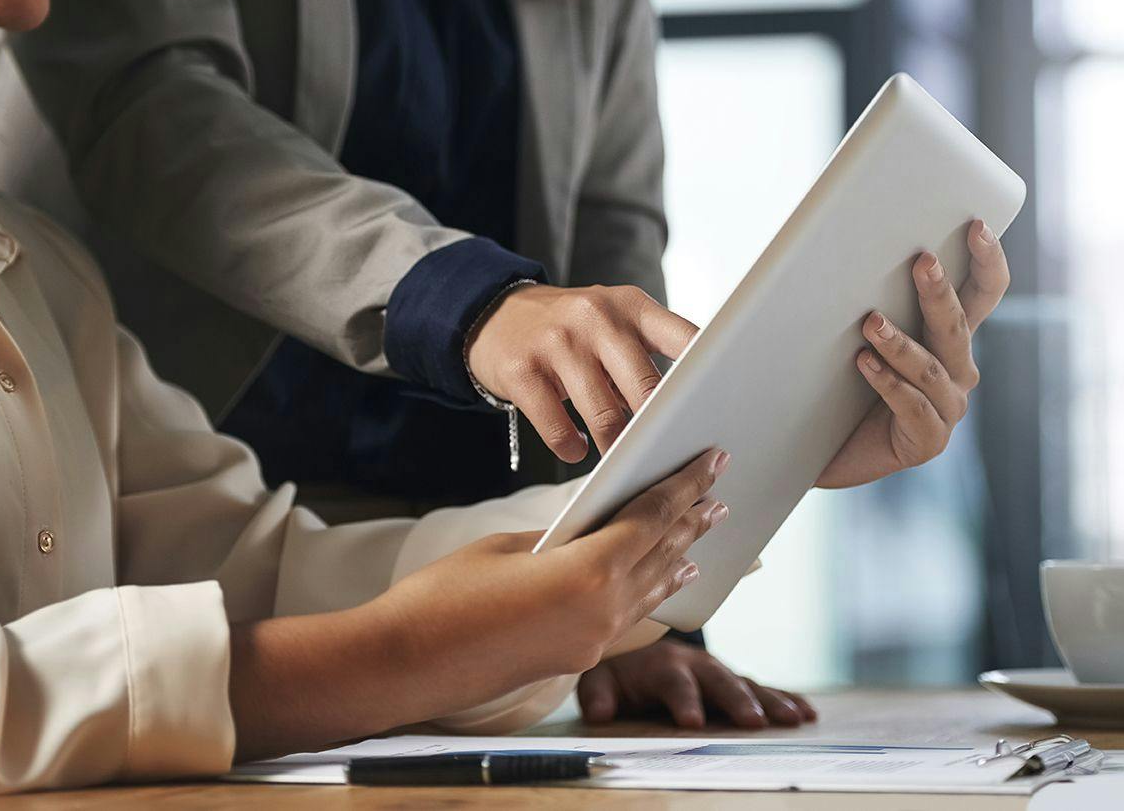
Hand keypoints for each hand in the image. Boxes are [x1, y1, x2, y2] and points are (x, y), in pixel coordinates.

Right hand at [374, 449, 729, 715]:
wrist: (404, 663)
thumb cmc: (443, 596)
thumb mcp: (506, 547)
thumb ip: (559, 536)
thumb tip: (590, 530)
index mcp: (591, 572)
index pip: (654, 518)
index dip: (687, 485)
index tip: (714, 460)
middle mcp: (604, 611)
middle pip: (663, 553)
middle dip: (692, 519)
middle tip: (719, 491)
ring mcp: (592, 642)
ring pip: (652, 589)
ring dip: (679, 556)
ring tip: (704, 530)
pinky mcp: (575, 659)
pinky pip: (631, 618)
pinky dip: (653, 592)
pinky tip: (665, 582)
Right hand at [467, 284, 699, 460]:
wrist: (494, 315)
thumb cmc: (571, 329)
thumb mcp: (614, 322)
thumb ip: (649, 354)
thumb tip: (690, 409)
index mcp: (631, 307)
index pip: (684, 338)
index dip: (707, 374)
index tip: (721, 408)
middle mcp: (596, 318)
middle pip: (646, 387)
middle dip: (658, 428)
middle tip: (667, 455)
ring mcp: (557, 342)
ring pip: (604, 415)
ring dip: (616, 447)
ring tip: (620, 460)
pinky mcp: (522, 371)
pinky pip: (557, 427)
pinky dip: (572, 447)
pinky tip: (576, 448)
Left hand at [578, 639, 818, 729]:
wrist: (635, 651)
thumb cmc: (618, 672)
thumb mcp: (600, 680)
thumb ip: (599, 694)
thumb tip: (600, 713)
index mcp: (662, 663)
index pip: (674, 681)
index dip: (683, 699)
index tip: (691, 722)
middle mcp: (695, 664)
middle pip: (719, 681)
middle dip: (736, 701)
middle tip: (753, 722)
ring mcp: (719, 672)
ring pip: (747, 684)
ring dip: (770, 701)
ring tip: (794, 719)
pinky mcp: (735, 682)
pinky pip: (763, 689)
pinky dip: (786, 698)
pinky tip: (807, 712)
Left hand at [816, 220, 1009, 488]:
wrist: (816, 448)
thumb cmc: (837, 381)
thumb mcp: (855, 330)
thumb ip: (866, 292)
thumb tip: (840, 235)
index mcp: (948, 336)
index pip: (985, 292)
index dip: (989, 259)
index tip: (977, 225)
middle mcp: (958, 370)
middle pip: (960, 326)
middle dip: (941, 292)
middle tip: (922, 261)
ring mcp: (948, 407)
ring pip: (933, 367)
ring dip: (901, 343)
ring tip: (870, 322)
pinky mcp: (928, 441)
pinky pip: (915, 406)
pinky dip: (889, 383)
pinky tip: (864, 364)